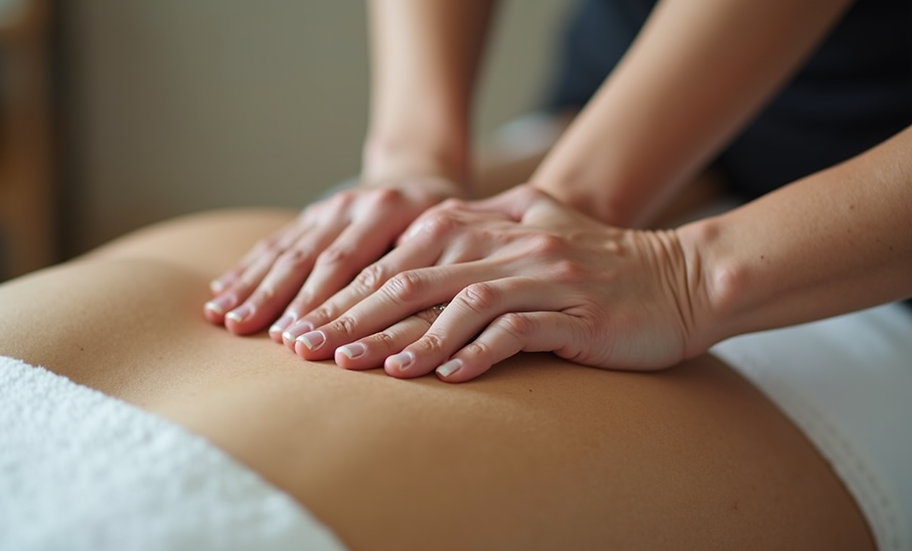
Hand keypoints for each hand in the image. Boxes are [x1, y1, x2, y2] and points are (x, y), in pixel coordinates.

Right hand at [203, 175, 461, 337]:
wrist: (422, 174)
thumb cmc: (446, 221)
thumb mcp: (450, 237)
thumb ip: (426, 270)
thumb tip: (405, 318)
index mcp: (387, 211)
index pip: (346, 263)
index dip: (317, 302)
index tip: (293, 337)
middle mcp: (351, 207)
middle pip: (306, 258)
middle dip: (273, 297)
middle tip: (245, 330)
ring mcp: (327, 209)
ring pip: (284, 250)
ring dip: (251, 286)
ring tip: (223, 317)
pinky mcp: (311, 215)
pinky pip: (275, 243)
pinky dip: (247, 269)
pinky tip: (221, 292)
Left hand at [288, 185, 709, 381]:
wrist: (682, 280)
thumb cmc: (601, 264)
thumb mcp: (537, 229)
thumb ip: (482, 230)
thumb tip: (416, 251)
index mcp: (495, 222)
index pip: (405, 256)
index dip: (351, 289)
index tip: (307, 321)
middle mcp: (514, 243)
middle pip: (417, 278)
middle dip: (356, 315)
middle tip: (308, 347)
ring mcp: (546, 276)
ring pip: (459, 304)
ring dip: (405, 337)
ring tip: (359, 369)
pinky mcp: (576, 314)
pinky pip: (515, 332)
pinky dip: (473, 353)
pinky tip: (439, 377)